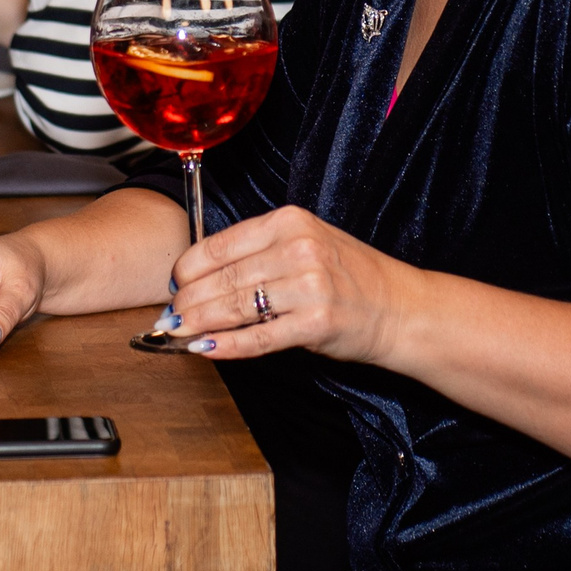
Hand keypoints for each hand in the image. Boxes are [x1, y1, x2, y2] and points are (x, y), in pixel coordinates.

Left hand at [167, 205, 417, 362]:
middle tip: (170, 316)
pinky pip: (258, 337)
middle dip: (187, 301)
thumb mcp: (304, 243)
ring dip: (199, 323)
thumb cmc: (347, 276)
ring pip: (234, 307)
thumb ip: (257, 251)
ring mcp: (308, 287)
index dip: (186, 269)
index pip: (219, 246)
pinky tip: (206, 348)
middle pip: (221, 279)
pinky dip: (227, 345)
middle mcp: (298, 249)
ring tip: (178, 332)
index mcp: (289, 222)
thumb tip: (197, 274)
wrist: (401, 307)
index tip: (173, 285)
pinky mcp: (316, 324)